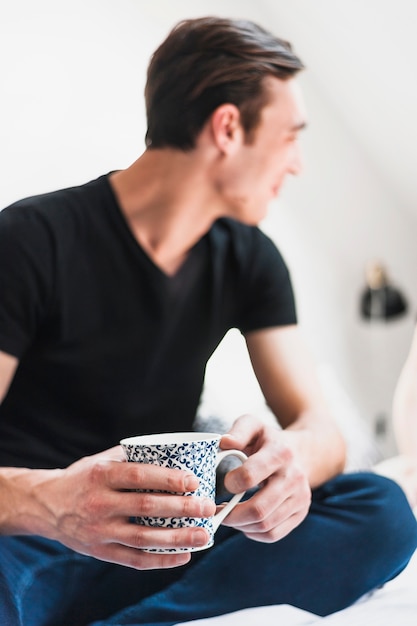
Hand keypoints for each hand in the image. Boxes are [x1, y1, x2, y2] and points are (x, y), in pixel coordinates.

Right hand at [29, 446, 215, 568]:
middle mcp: (99, 503)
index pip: (139, 476)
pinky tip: (183, 556)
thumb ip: (132, 457)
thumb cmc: (82, 477)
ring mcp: (99, 530)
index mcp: (101, 475)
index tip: (193, 481)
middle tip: (207, 507)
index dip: (168, 479)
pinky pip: (134, 560)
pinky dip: (160, 560)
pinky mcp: (100, 551)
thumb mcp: (101, 460)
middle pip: (146, 508)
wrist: (45, 505)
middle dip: (181, 508)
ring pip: (143, 538)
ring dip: (178, 538)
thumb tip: (173, 451)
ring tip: (203, 536)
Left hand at [218, 415, 310, 541]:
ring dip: (240, 525)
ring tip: (228, 515)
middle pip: (258, 510)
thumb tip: (224, 442)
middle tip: (217, 510)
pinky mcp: (300, 513)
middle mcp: (294, 477)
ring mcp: (300, 498)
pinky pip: (273, 534)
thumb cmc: (268, 439)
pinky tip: (243, 522)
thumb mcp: (253, 425)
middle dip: (231, 515)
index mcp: (280, 453)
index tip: (224, 482)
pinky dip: (253, 533)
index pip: (250, 476)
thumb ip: (238, 431)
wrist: (301, 452)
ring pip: (265, 526)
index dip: (230, 483)